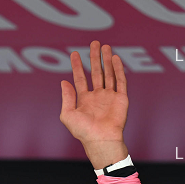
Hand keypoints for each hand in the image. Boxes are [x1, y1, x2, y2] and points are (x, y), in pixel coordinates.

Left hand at [60, 40, 128, 169]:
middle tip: (94, 43)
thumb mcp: (67, 114)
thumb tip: (63, 82)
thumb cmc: (83, 132)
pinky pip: (120, 81)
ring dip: (107, 60)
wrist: (101, 140)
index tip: (74, 54)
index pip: (80, 78)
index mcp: (84, 99)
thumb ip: (66, 97)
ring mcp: (110, 96)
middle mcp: (98, 96)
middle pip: (96, 72)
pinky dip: (118, 69)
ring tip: (105, 46)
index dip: (77, 66)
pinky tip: (115, 58)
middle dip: (94, 57)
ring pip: (109, 73)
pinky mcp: (121, 98)